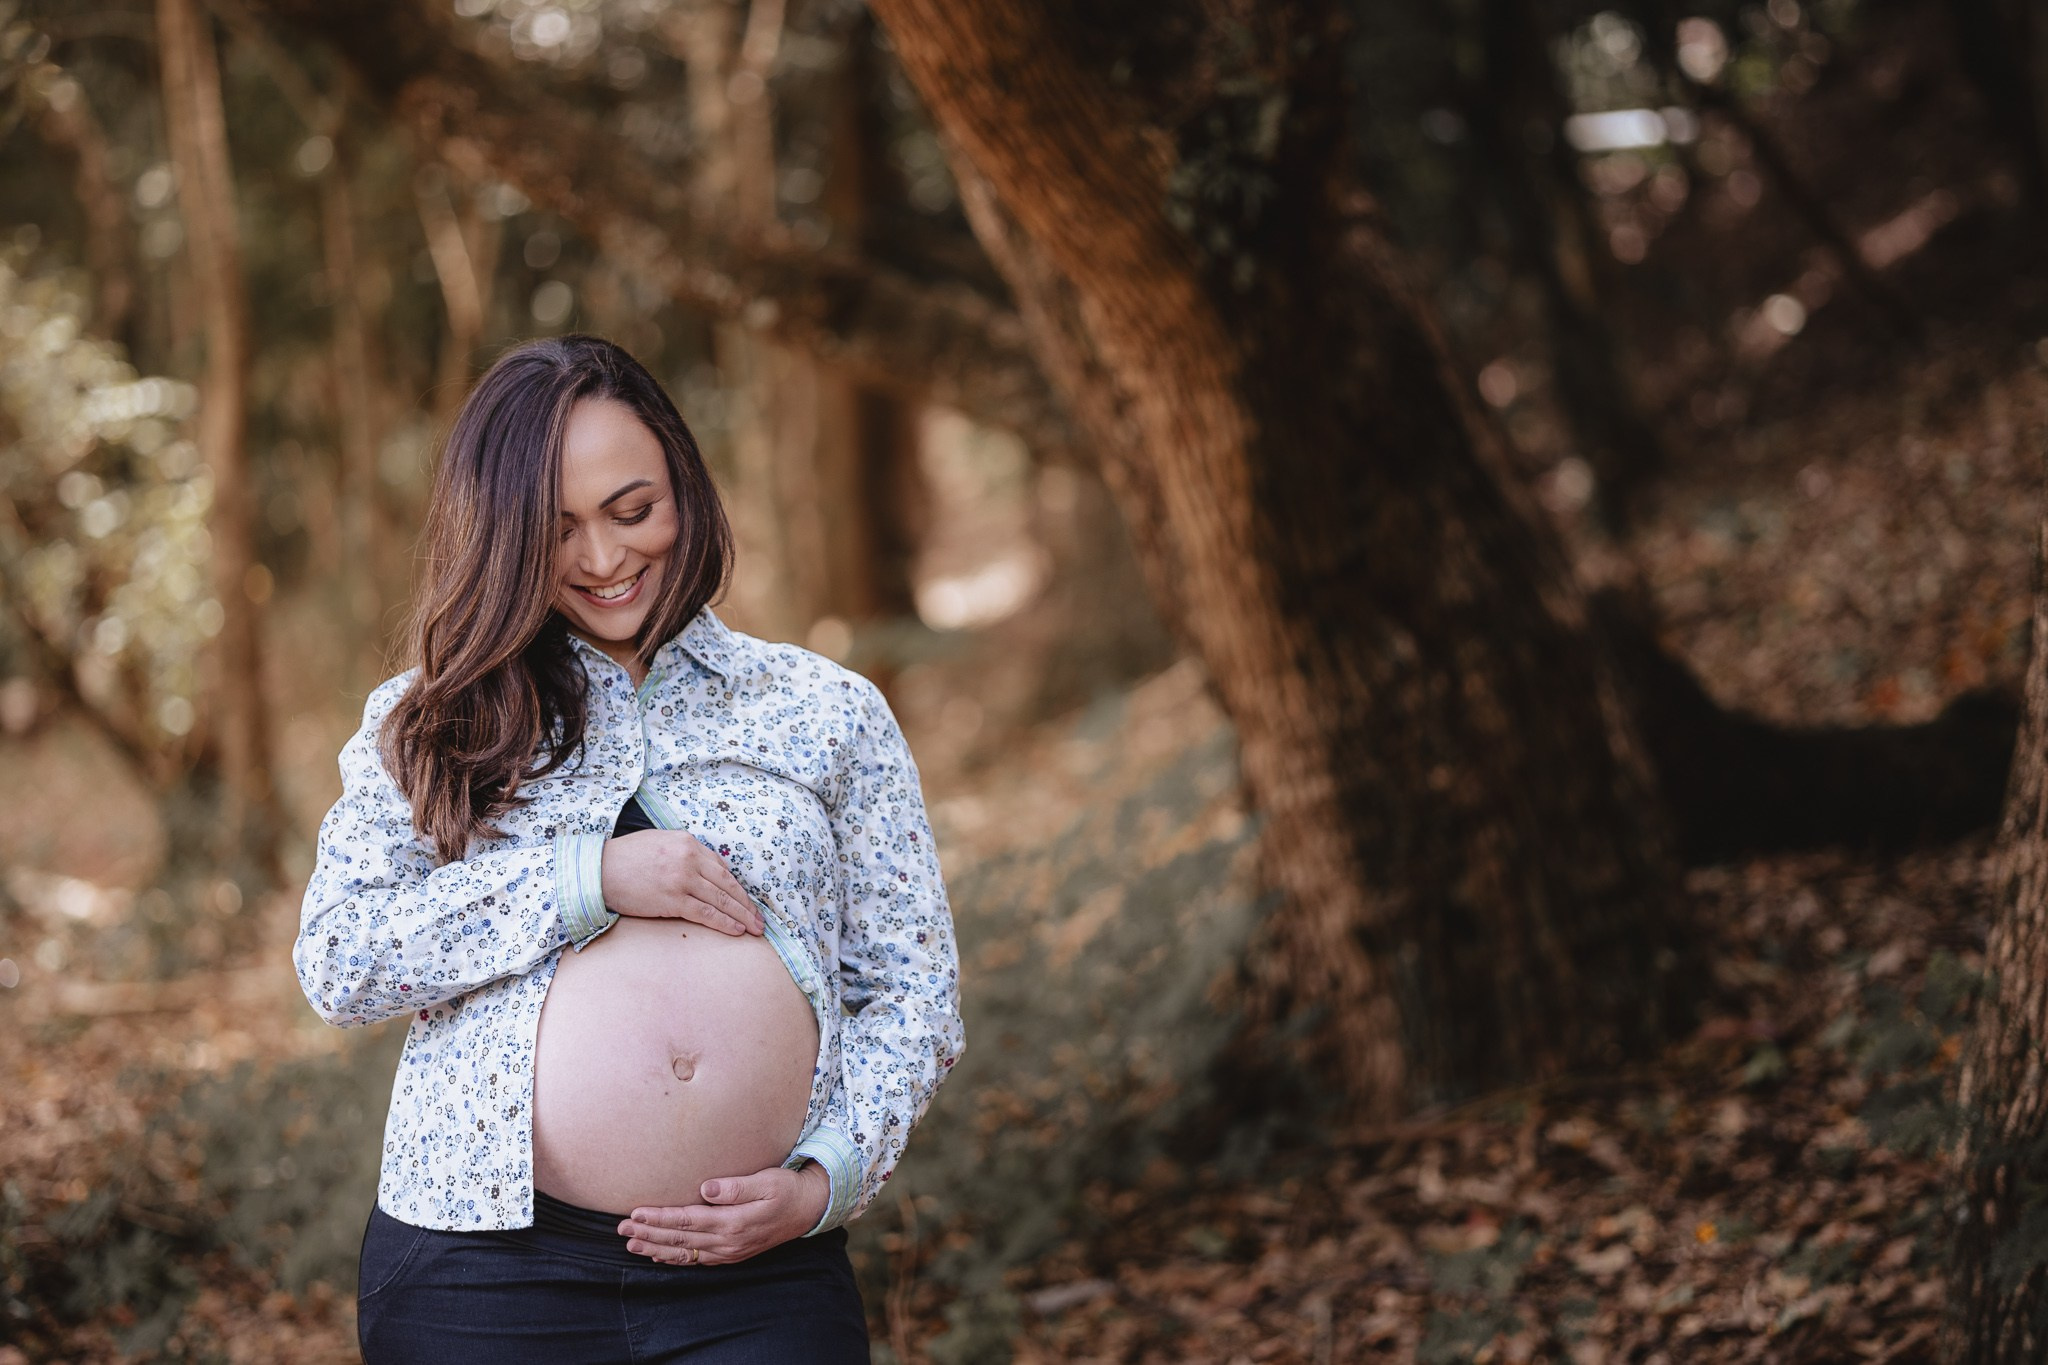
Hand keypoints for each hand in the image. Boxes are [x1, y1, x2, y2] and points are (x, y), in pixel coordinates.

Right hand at [601, 829, 765, 935]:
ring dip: (742, 916)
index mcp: (687, 842)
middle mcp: (689, 859)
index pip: (721, 867)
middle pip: (727, 884)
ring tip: (755, 928)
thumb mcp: (660, 842)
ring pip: (721, 900)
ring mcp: (682, 879)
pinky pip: (706, 913)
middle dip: (746, 904)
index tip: (746, 900)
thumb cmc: (626, 858)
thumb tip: (707, 868)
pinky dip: (724, 923)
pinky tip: (736, 931)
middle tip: (760, 919)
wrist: (599, 871)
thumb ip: (685, 852)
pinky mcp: (673, 900)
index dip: (737, 887)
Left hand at [616, 1163, 830, 1265]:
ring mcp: (729, 1251)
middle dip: (648, 1233)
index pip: (687, 1220)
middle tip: (621, 1229)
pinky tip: (658, 1255)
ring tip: (630, 1244)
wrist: (808, 1209)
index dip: (659, 1217)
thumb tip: (706, 1188)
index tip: (635, 1213)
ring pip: (684, 1252)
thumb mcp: (767, 1180)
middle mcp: (728, 1242)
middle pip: (680, 1238)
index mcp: (733, 1222)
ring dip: (655, 1248)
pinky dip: (675, 1258)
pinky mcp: (731, 1254)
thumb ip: (736, 1187)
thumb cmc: (786, 1189)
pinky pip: (696, 1260)